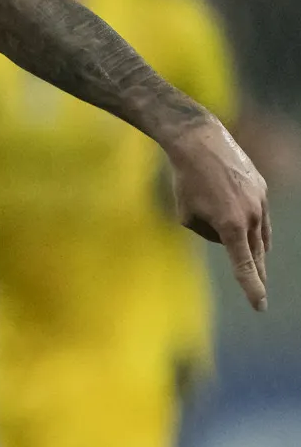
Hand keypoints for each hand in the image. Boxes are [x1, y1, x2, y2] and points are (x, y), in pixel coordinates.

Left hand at [165, 114, 270, 309]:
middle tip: (260, 293)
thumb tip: (225, 237)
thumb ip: (207, 233)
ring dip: (254, 247)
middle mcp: (251, 215)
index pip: (244, 265)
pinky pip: (258, 216)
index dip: (252, 287)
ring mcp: (260, 200)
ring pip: (260, 234)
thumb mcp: (186, 215)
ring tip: (254, 263)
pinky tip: (247, 230)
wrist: (200, 141)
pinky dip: (251, 225)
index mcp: (230, 226)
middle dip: (257, 273)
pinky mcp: (262, 188)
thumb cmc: (185, 180)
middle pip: (256, 253)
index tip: (260, 305)